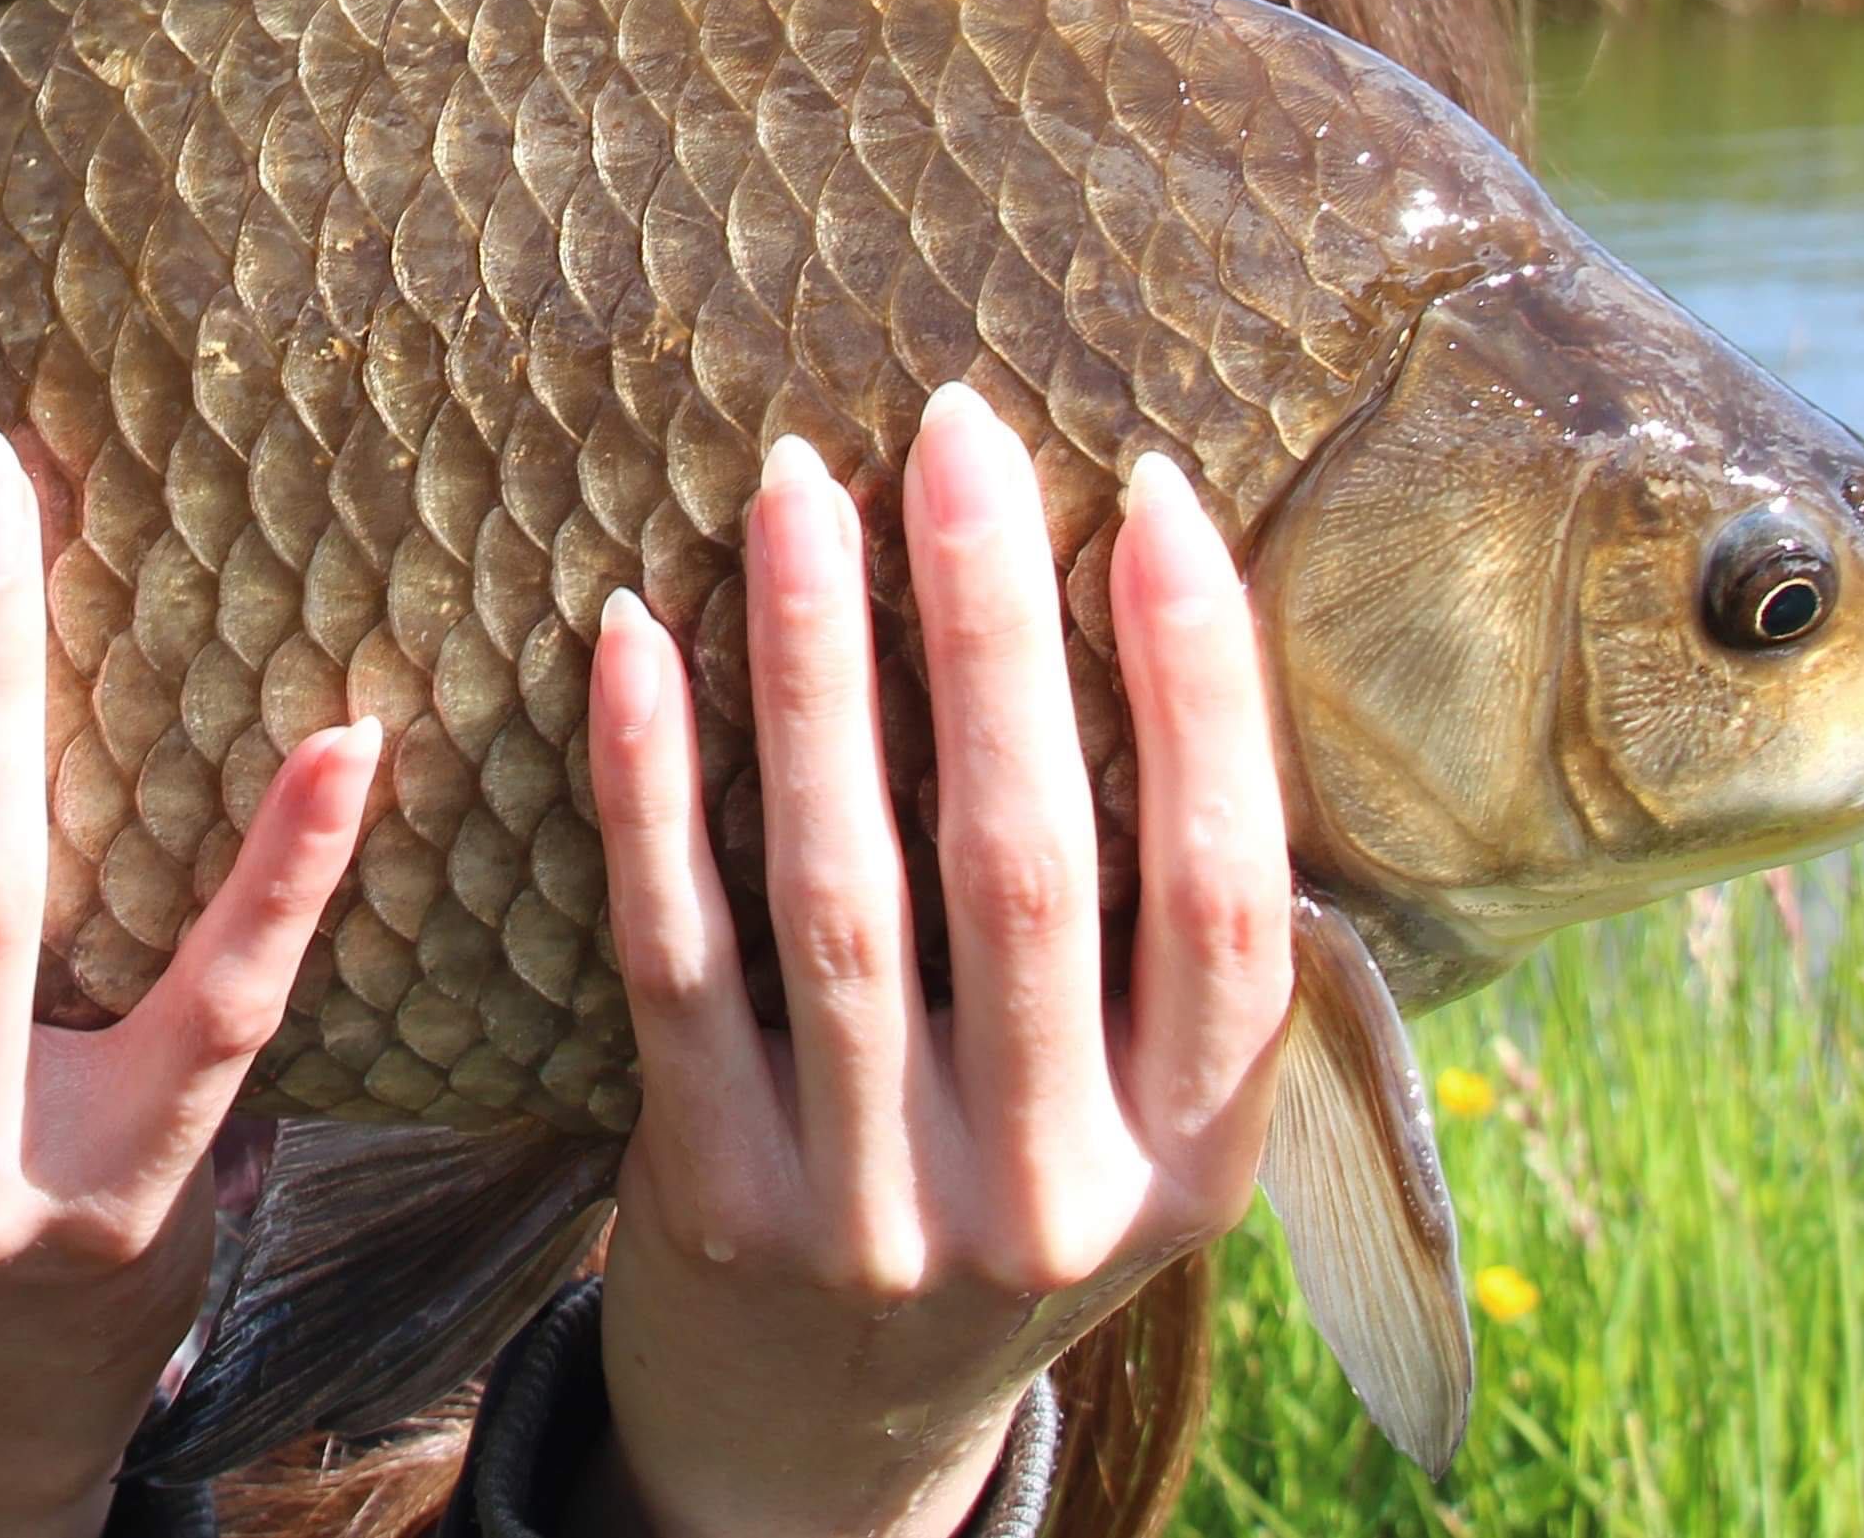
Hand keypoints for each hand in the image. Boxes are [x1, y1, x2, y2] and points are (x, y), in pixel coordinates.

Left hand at [575, 389, 1294, 1537]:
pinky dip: (650, 784)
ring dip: (811, 665)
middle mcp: (1057, 1192)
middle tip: (952, 428)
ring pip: (841, 890)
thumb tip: (1174, 619)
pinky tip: (632, 635)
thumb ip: (1165, 950)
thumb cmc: (1002, 1201)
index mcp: (1196, 1154)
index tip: (1148, 489)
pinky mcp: (714, 1195)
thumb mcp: (1135, 1126)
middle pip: (1028, 862)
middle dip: (989, 623)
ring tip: (792, 485)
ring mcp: (879, 1206)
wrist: (825, 1444)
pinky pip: (674, 954)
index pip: (1230, 888)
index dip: (1201, 682)